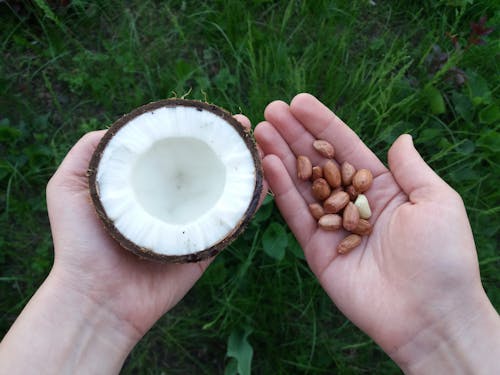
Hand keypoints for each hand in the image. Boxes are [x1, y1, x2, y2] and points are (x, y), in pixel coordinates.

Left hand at [47, 113, 253, 337]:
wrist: (95, 297)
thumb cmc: (79, 242)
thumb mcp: (66, 185)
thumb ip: (90, 151)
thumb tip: (129, 128)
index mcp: (145, 184)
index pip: (174, 149)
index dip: (194, 129)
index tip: (214, 114)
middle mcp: (170, 201)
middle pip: (204, 166)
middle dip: (227, 144)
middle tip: (245, 126)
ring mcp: (190, 224)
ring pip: (224, 191)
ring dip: (244, 169)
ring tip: (260, 148)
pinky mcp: (205, 248)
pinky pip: (231, 224)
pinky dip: (249, 205)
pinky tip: (263, 183)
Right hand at [254, 93, 499, 372]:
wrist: (429, 314)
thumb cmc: (442, 256)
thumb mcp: (437, 202)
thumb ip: (411, 169)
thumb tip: (401, 138)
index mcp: (382, 188)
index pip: (346, 148)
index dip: (323, 124)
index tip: (299, 101)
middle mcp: (353, 202)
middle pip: (318, 162)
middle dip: (294, 135)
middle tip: (270, 110)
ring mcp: (332, 225)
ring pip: (301, 184)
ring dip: (280, 156)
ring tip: (260, 130)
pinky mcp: (317, 249)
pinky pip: (296, 214)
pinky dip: (281, 189)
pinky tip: (268, 163)